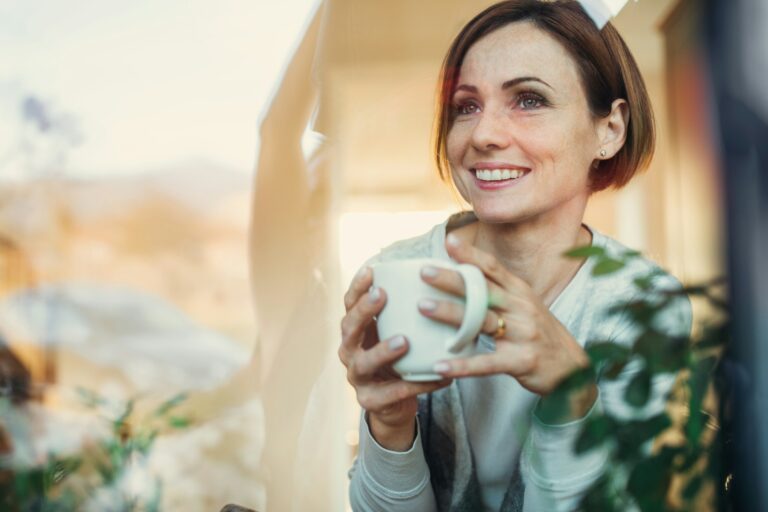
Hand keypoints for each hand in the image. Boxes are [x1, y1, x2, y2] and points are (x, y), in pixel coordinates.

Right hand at [339, 266, 452, 449]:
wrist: (393, 404)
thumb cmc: (398, 358)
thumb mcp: (396, 331)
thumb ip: (407, 310)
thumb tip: (442, 271)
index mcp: (355, 330)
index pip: (349, 304)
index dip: (357, 287)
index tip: (372, 270)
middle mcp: (349, 350)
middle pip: (349, 328)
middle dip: (364, 310)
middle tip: (382, 295)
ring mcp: (357, 377)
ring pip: (364, 362)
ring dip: (382, 350)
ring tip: (404, 341)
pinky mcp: (370, 401)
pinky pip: (393, 392)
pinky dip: (416, 385)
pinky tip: (439, 376)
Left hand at [418, 235, 595, 418]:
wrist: (573, 369)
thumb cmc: (538, 333)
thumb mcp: (523, 306)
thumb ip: (496, 292)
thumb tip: (460, 276)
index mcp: (520, 292)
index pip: (493, 268)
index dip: (471, 254)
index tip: (449, 241)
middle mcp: (522, 308)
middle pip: (483, 290)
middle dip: (453, 280)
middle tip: (424, 272)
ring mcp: (523, 334)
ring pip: (482, 321)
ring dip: (452, 314)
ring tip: (424, 307)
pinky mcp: (522, 361)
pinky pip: (487, 363)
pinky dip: (462, 365)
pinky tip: (440, 365)